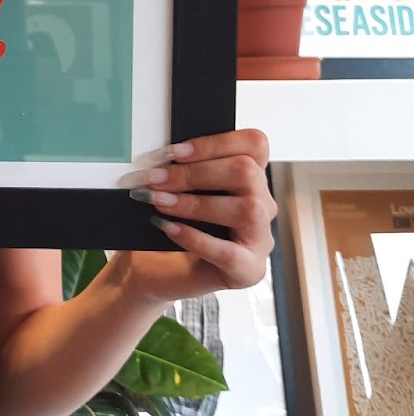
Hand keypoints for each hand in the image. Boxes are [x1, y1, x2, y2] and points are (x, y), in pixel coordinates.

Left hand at [120, 129, 276, 302]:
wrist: (154, 272)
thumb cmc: (167, 229)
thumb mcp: (175, 193)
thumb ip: (182, 171)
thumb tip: (164, 157)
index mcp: (249, 179)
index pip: (254, 145)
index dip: (216, 143)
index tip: (174, 152)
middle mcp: (261, 206)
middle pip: (247, 173)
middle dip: (195, 173)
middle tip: (156, 179)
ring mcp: (259, 239)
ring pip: (247, 209)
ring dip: (196, 203)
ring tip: (160, 203)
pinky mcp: (248, 270)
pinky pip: (229, 252)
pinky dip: (196, 238)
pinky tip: (170, 229)